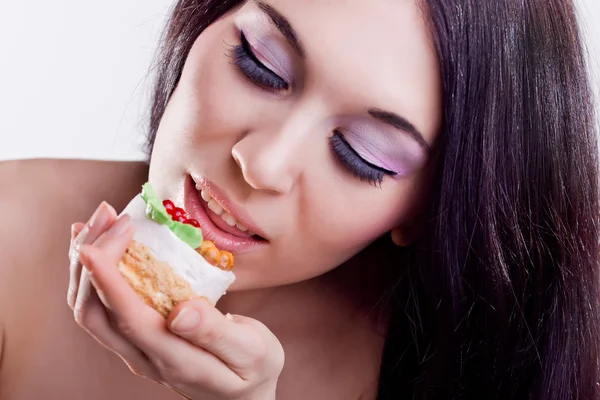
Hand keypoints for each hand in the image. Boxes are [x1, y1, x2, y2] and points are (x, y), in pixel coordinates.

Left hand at [68, 202, 283, 399]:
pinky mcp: (137, 341)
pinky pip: (102, 308)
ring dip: (86, 265)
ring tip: (98, 222)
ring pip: (90, 311)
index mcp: (173, 359)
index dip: (105, 280)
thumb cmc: (255, 369)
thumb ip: (216, 332)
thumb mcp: (252, 350)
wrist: (245, 399)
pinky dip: (95, 274)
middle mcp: (144, 358)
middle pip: (93, 312)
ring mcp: (136, 351)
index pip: (127, 318)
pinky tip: (103, 246)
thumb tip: (181, 311)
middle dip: (89, 259)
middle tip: (106, 213)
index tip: (92, 244)